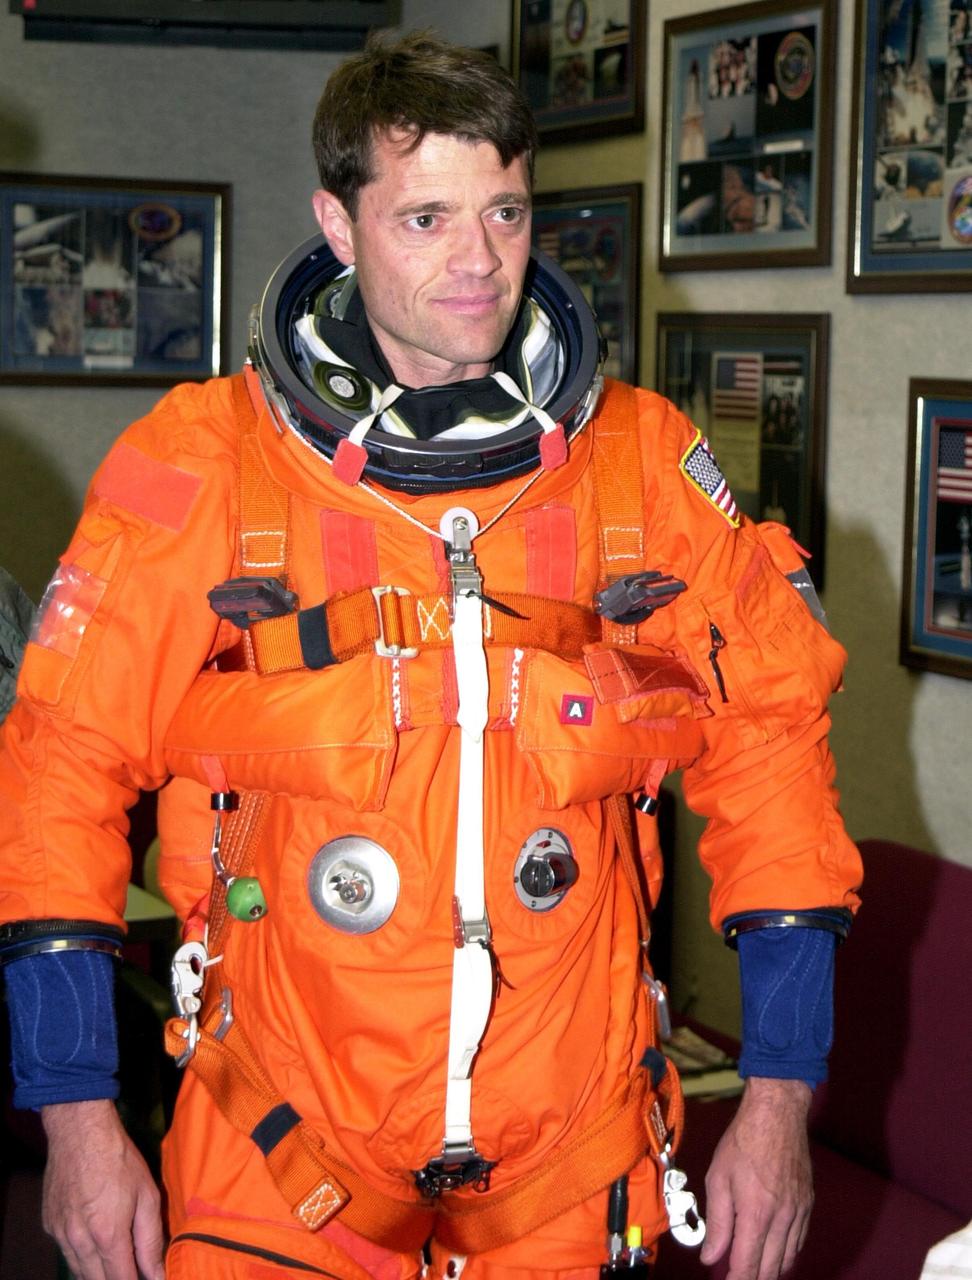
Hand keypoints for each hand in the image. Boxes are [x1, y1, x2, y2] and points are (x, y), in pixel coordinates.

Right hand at [41, 1099, 164, 1279]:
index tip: (147, 1279)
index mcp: (107, 1235)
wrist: (79, 1132)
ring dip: (97, 1273)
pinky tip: (94, 1242)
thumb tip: (157, 1274)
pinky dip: (81, 1256)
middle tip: (131, 1270)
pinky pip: (66, 1253)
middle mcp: (79, 1241)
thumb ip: (151, 1239)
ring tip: (116, 1262)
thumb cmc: (119, 1159)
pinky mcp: (49, 1226)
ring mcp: (59, 1235)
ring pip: (79, 1272)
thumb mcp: (146, 1195)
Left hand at [699, 1077, 812, 1279]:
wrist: (777, 1114)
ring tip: (753, 1269)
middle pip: (770, 1269)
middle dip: (753, 1278)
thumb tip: (710, 1256)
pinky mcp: (808, 1205)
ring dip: (770, 1270)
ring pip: (788, 1259)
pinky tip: (773, 1251)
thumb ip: (717, 1222)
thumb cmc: (742, 1142)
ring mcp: (799, 1213)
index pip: (748, 1266)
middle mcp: (783, 1219)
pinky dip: (785, 1253)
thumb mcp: (718, 1179)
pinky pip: (799, 1241)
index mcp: (757, 1214)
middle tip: (737, 1277)